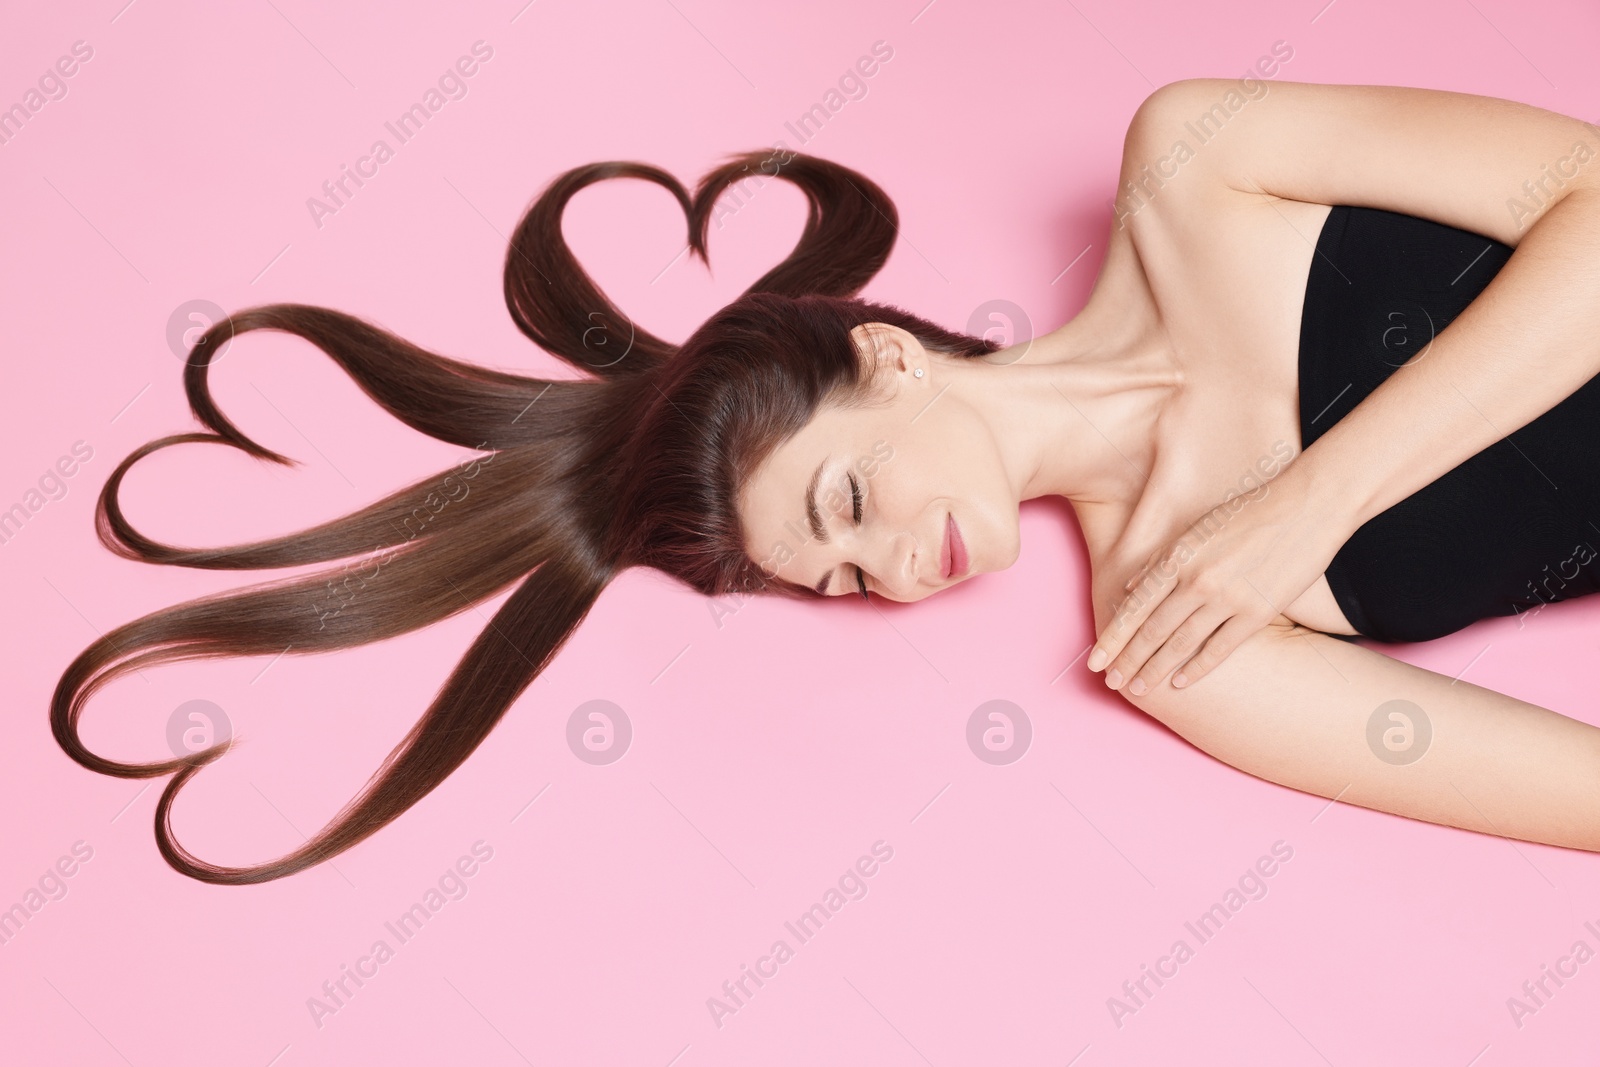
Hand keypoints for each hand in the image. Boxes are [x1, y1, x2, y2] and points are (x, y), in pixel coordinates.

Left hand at [1086, 469, 1349, 693]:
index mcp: (1178, 557)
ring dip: (1156, 669)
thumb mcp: (1198, 527)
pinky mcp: (1257, 612)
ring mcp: (1227, 599)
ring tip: (1139, 688)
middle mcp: (1196, 580)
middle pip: (1152, 630)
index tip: (1095, 660)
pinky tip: (1181, 682)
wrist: (1308, 506)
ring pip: (1181, 644)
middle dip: (1128, 660)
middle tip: (1111, 683)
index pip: (1134, 606)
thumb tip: (1131, 587)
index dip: (1112, 637)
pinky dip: (1198, 668)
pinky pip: (1220, 648)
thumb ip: (1163, 559)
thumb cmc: (1252, 511)